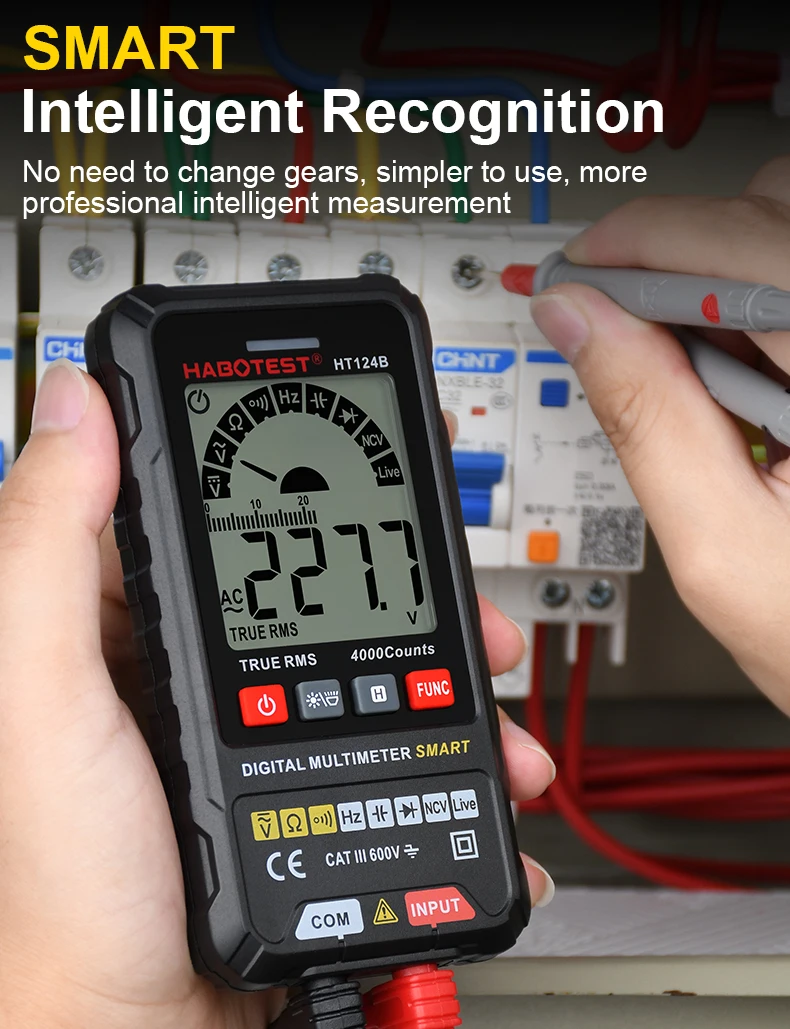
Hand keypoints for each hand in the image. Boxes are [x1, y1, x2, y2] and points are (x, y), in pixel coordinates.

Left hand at [0, 360, 554, 1028]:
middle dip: (393, 569)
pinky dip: (448, 733)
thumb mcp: (43, 703)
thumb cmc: (68, 895)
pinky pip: (387, 727)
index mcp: (113, 631)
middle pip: (307, 579)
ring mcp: (249, 723)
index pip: (200, 511)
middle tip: (444, 565)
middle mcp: (181, 669)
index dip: (276, 463)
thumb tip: (72, 404)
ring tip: (488, 670)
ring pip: (363, 651)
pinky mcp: (300, 776)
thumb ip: (47, 551)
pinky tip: (481, 751)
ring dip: (443, 653)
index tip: (345, 431)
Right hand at [530, 155, 789, 715]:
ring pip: (778, 246)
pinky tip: (743, 394)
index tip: (571, 282)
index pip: (730, 247)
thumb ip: (645, 421)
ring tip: (699, 394)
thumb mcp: (721, 551)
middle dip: (667, 266)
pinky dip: (748, 327)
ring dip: (709, 297)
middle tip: (617, 338)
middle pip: (761, 218)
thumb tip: (577, 324)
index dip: (630, 250)